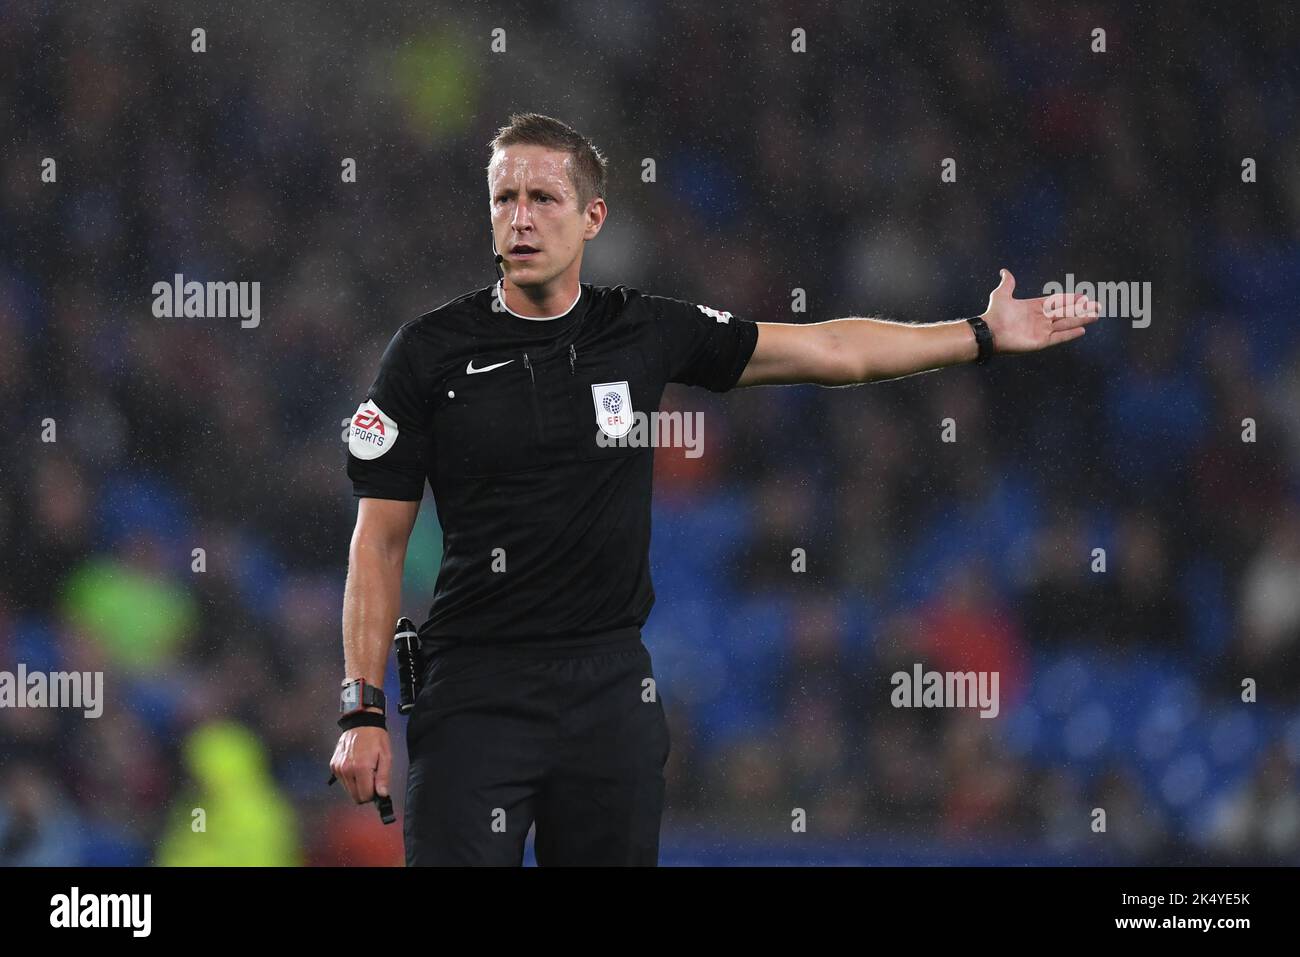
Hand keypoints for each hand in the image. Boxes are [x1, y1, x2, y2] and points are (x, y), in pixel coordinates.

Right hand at [330, 725, 391, 803]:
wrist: (361, 722)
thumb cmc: (375, 736)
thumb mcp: (386, 755)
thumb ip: (383, 777)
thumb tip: (382, 794)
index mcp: (361, 767)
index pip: (365, 796)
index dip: (373, 794)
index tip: (377, 787)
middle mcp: (347, 769)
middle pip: (355, 796)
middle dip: (365, 791)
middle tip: (372, 778)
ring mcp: (338, 768)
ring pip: (348, 790)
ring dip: (357, 785)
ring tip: (364, 770)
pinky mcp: (334, 766)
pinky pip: (342, 781)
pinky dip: (350, 778)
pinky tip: (356, 767)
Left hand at [980, 269, 1098, 354]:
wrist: (989, 332)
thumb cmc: (994, 314)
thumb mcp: (1001, 295)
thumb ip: (1008, 284)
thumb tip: (1004, 271)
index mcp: (1034, 307)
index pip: (1057, 302)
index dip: (1070, 299)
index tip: (1083, 296)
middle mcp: (1040, 319)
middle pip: (1065, 312)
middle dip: (1081, 309)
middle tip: (1097, 306)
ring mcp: (1041, 331)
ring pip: (1066, 323)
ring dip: (1081, 319)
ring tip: (1095, 315)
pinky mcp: (1041, 342)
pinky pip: (1059, 337)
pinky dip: (1070, 334)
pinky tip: (1082, 330)